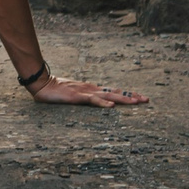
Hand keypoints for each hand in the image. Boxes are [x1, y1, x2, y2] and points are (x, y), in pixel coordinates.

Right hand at [28, 74, 147, 106]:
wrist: (42, 83)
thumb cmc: (57, 90)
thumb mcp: (75, 94)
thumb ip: (86, 97)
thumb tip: (97, 100)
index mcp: (92, 89)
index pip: (114, 91)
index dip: (128, 94)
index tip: (140, 97)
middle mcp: (92, 89)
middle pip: (116, 93)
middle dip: (131, 96)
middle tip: (146, 99)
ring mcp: (85, 92)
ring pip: (108, 95)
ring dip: (122, 99)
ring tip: (135, 102)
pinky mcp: (77, 97)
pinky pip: (92, 100)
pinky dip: (103, 102)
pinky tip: (111, 106)